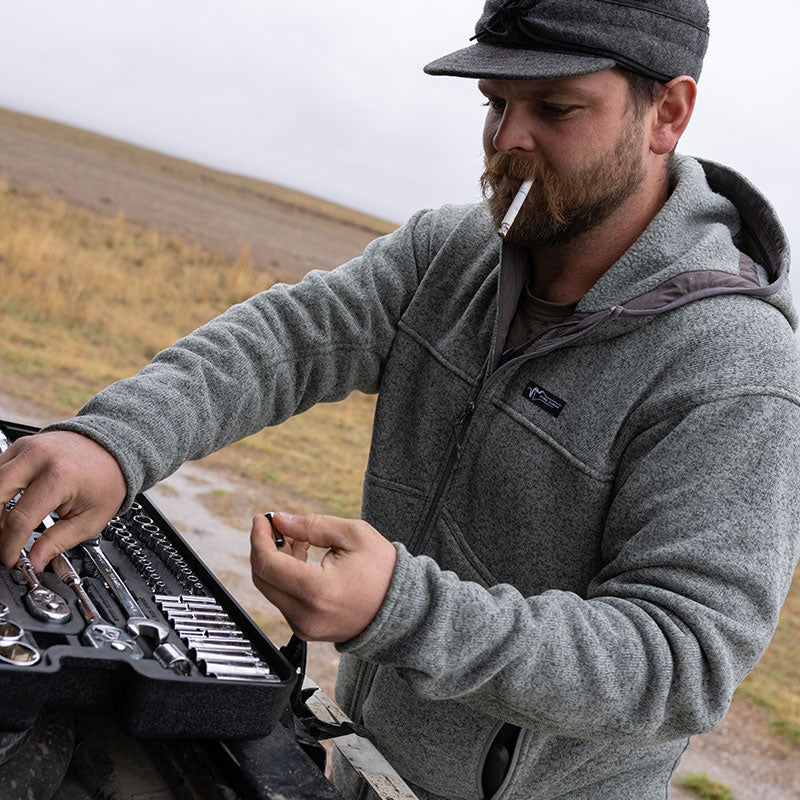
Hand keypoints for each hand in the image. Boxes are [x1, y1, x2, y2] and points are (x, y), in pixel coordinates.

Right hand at [0, 431, 126, 570]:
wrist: (114, 448)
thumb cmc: (106, 479)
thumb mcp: (92, 517)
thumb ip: (60, 540)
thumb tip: (36, 561)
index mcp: (59, 477)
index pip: (21, 518)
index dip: (10, 545)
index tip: (11, 559)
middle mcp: (38, 458)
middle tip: (6, 541)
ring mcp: (27, 448)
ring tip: (9, 525)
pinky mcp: (21, 446)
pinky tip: (9, 507)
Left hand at [250, 512, 396, 642]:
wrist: (404, 610)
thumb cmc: (384, 573)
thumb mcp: (353, 535)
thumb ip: (312, 525)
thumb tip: (281, 521)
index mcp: (316, 591)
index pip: (268, 563)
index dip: (260, 537)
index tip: (263, 519)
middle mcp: (305, 615)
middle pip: (263, 577)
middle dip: (264, 547)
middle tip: (278, 526)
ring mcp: (304, 626)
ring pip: (271, 588)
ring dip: (276, 561)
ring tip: (298, 540)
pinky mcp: (306, 629)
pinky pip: (284, 599)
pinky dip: (286, 576)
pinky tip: (303, 558)